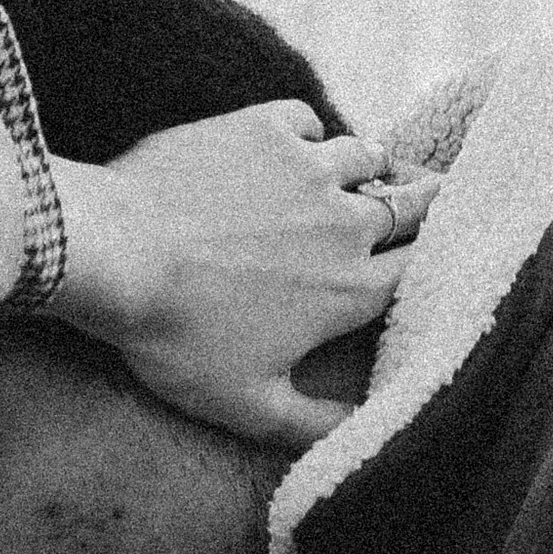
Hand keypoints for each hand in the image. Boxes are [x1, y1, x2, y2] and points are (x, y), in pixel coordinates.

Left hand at [50, 103, 436, 452]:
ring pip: (368, 157)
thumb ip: (311, 425)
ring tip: (368, 173)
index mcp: (350, 292)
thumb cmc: (179, 337)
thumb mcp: (247, 405)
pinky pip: (308, 123)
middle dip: (427, 207)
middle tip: (432, 202)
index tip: (434, 260)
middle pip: (412, 207)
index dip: (436, 264)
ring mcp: (307, 169)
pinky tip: (297, 144)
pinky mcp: (262, 129)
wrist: (117, 254)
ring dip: (373, 168)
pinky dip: (310, 134)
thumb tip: (360, 431)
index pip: (420, 272)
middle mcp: (345, 224)